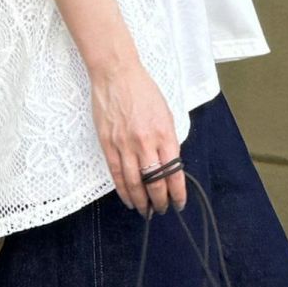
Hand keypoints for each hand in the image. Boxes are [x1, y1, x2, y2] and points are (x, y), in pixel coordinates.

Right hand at [90, 62, 186, 216]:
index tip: (179, 203)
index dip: (177, 193)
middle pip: (154, 182)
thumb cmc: (143, 91)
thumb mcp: (166, 114)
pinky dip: (123, 190)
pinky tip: (128, 199)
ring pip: (134, 183)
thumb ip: (168, 140)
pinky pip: (116, 174)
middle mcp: (146, 143)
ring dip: (140, 201)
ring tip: (145, 211)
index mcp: (165, 135)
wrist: (117, 75)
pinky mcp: (108, 144)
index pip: (174, 173)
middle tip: (161, 210)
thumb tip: (169, 164)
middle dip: (160, 201)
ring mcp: (125, 145)